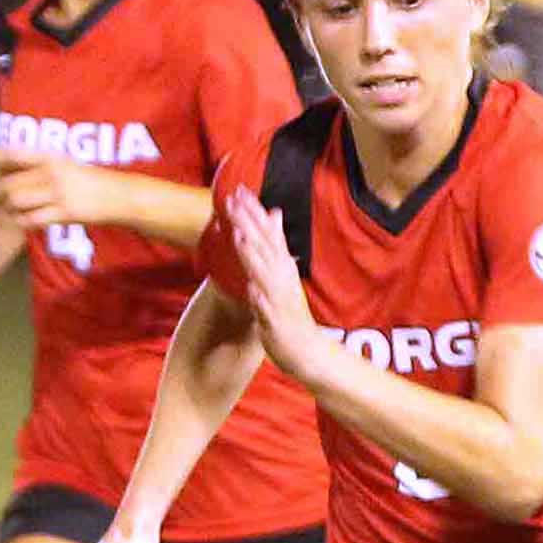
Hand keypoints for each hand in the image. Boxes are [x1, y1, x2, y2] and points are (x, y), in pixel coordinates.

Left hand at [0, 146, 101, 233]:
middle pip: (7, 184)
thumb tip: (6, 168)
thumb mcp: (65, 164)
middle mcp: (51, 172)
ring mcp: (58, 193)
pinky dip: (22, 222)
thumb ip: (38, 165)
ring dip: (7, 209)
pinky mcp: (65, 213)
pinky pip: (31, 219)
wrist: (121, 196)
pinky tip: (24, 221)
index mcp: (49, 157)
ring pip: (15, 202)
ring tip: (9, 211)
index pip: (9, 154)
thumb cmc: (91, 180)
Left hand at [221, 185, 333, 384]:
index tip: (239, 190)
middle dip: (249, 223)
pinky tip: (250, 287)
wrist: (309, 352)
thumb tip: (273, 213)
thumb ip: (276, 244)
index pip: (268, 234)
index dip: (254, 212)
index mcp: (282, 268)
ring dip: (254, 254)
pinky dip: (260, 297)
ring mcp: (280, 300)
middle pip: (264, 247)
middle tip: (233, 199)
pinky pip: (268, 309)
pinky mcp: (277, 323)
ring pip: (265, 273)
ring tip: (239, 234)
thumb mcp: (284, 273)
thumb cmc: (290, 314)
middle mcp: (283, 280)